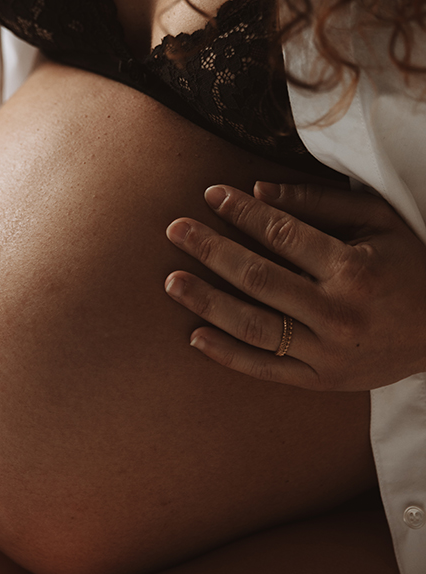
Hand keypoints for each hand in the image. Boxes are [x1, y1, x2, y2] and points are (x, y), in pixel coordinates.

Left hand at [164, 181, 425, 390]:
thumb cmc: (412, 263)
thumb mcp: (378, 221)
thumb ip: (319, 202)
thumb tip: (258, 191)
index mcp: (353, 268)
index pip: (282, 235)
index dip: (242, 212)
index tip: (210, 194)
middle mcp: (338, 313)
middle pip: (258, 278)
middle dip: (210, 250)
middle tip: (174, 229)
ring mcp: (329, 353)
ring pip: (253, 327)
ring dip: (207, 302)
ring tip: (172, 282)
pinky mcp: (324, 381)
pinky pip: (266, 370)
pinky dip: (228, 355)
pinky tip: (195, 336)